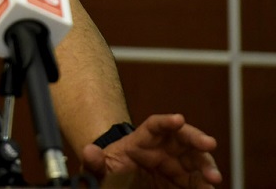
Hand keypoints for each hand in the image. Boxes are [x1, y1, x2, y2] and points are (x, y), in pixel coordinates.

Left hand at [81, 113, 221, 187]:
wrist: (118, 182)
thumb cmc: (109, 171)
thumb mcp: (98, 167)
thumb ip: (94, 161)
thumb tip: (88, 151)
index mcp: (141, 141)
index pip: (155, 125)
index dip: (167, 121)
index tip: (178, 119)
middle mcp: (163, 149)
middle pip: (183, 138)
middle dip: (197, 138)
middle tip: (209, 144)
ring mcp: (175, 166)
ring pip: (196, 159)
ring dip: (207, 166)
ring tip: (214, 177)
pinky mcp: (183, 183)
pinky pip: (198, 182)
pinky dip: (205, 185)